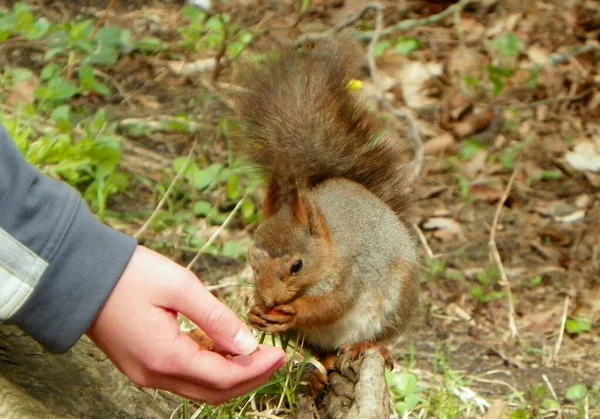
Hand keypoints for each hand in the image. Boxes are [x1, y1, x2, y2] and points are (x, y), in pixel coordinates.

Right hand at [87, 245, 286, 404]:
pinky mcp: (141, 365)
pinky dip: (209, 369)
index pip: (224, 377)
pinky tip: (225, 351)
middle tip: (276, 359)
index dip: (257, 369)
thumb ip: (217, 318)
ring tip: (257, 356)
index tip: (280, 353)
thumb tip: (248, 344)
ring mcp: (145, 374)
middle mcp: (154, 375)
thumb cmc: (129, 275)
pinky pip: (184, 377)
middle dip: (250, 378)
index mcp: (165, 357)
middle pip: (214, 392)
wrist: (80, 275)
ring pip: (200, 388)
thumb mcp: (180, 287)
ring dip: (231, 376)